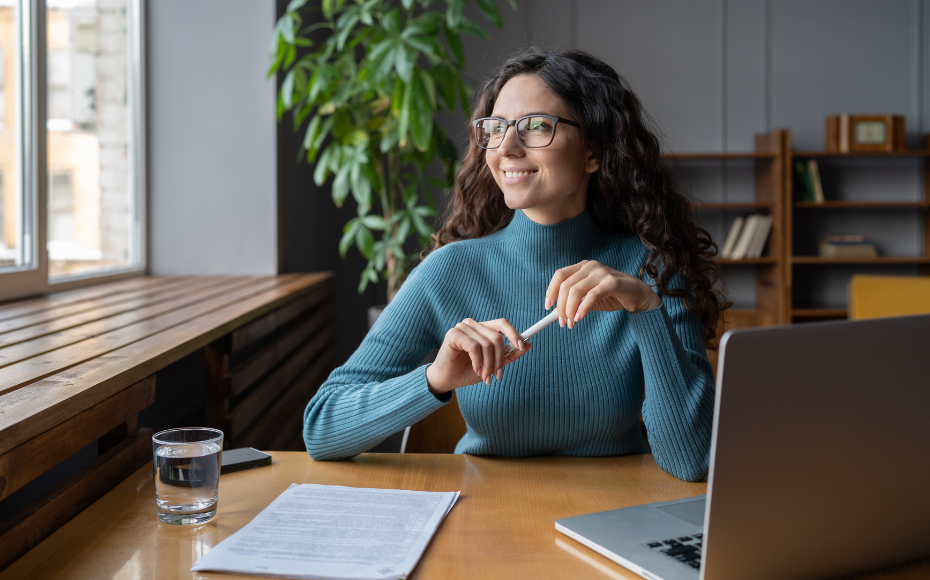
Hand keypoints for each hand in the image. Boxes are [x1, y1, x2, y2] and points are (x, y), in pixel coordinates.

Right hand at [425, 318, 532, 394]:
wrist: (447, 380)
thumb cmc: (467, 371)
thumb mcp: (493, 364)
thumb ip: (508, 354)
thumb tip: (529, 345)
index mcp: (482, 328)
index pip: (502, 324)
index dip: (514, 333)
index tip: (522, 346)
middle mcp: (473, 324)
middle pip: (496, 337)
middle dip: (499, 359)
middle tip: (497, 375)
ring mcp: (462, 327)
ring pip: (487, 343)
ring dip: (489, 364)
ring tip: (485, 376)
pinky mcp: (454, 334)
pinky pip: (474, 347)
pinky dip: (478, 361)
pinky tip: (475, 369)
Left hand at [545, 260, 660, 327]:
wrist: (638, 296)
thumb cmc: (612, 295)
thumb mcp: (589, 298)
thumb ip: (574, 302)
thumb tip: (556, 313)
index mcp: (582, 267)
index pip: (560, 275)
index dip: (551, 291)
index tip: (548, 307)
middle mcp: (590, 266)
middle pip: (566, 286)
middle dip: (561, 306)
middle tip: (562, 322)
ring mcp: (601, 272)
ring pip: (575, 291)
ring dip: (570, 310)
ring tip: (571, 323)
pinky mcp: (612, 282)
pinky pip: (591, 296)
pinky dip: (582, 309)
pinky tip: (580, 318)